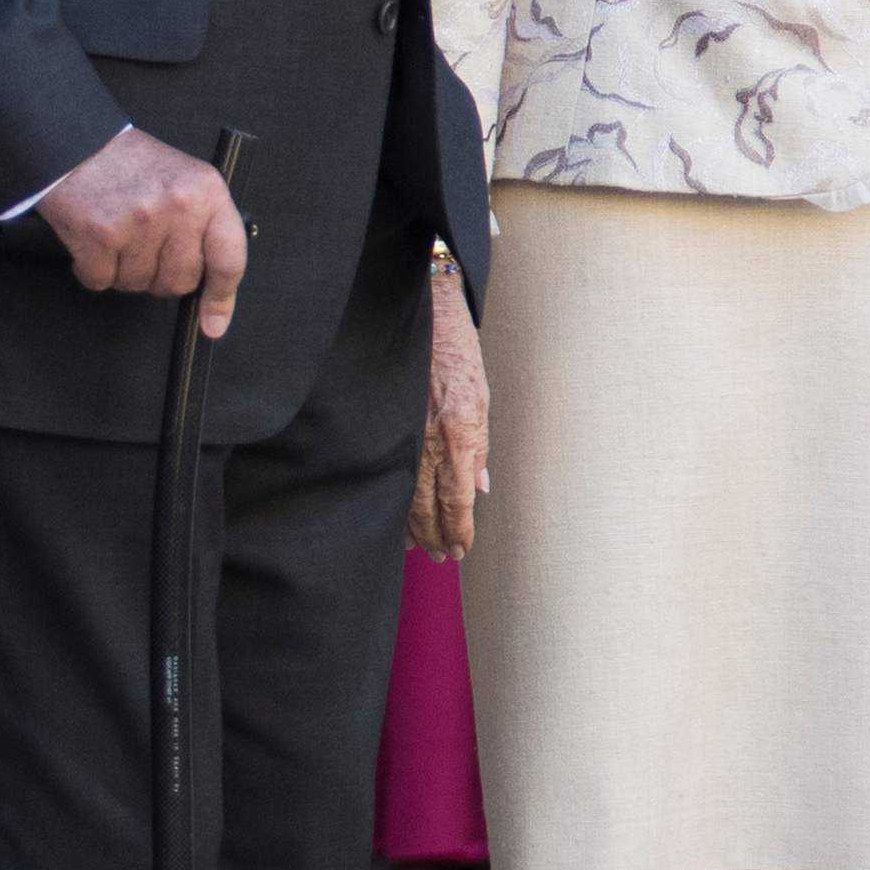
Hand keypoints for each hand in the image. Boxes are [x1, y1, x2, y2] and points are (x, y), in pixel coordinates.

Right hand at [35, 126, 248, 334]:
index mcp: (208, 192)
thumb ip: (203, 228)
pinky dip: (94, 270)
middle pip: (180, 281)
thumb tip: (213, 295)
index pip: (229, 259)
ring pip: (139, 284)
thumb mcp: (185, 182)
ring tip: (119, 235)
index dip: (222, 298)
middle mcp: (178, 207)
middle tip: (145, 249)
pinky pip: (102, 281)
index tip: (213, 323)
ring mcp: (140, 221)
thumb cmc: (132, 166)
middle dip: (161, 277)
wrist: (77, 143)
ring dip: (125, 271)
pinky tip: (95, 242)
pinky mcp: (101, 235)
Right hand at [408, 264, 489, 554]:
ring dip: (414, 527)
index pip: (457, 496)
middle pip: (429, 504)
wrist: (424, 310)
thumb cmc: (457, 351)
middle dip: (438, 536)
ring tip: (422, 550)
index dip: (459, 528)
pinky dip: (393, 499)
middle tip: (444, 559)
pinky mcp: (387, 422)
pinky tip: (395, 519)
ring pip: (406, 493)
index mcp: (459, 430)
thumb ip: (480, 445)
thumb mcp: (482, 396)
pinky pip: (389, 471)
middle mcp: (430, 435)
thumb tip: (480, 488)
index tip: (462, 549)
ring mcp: (404, 430)